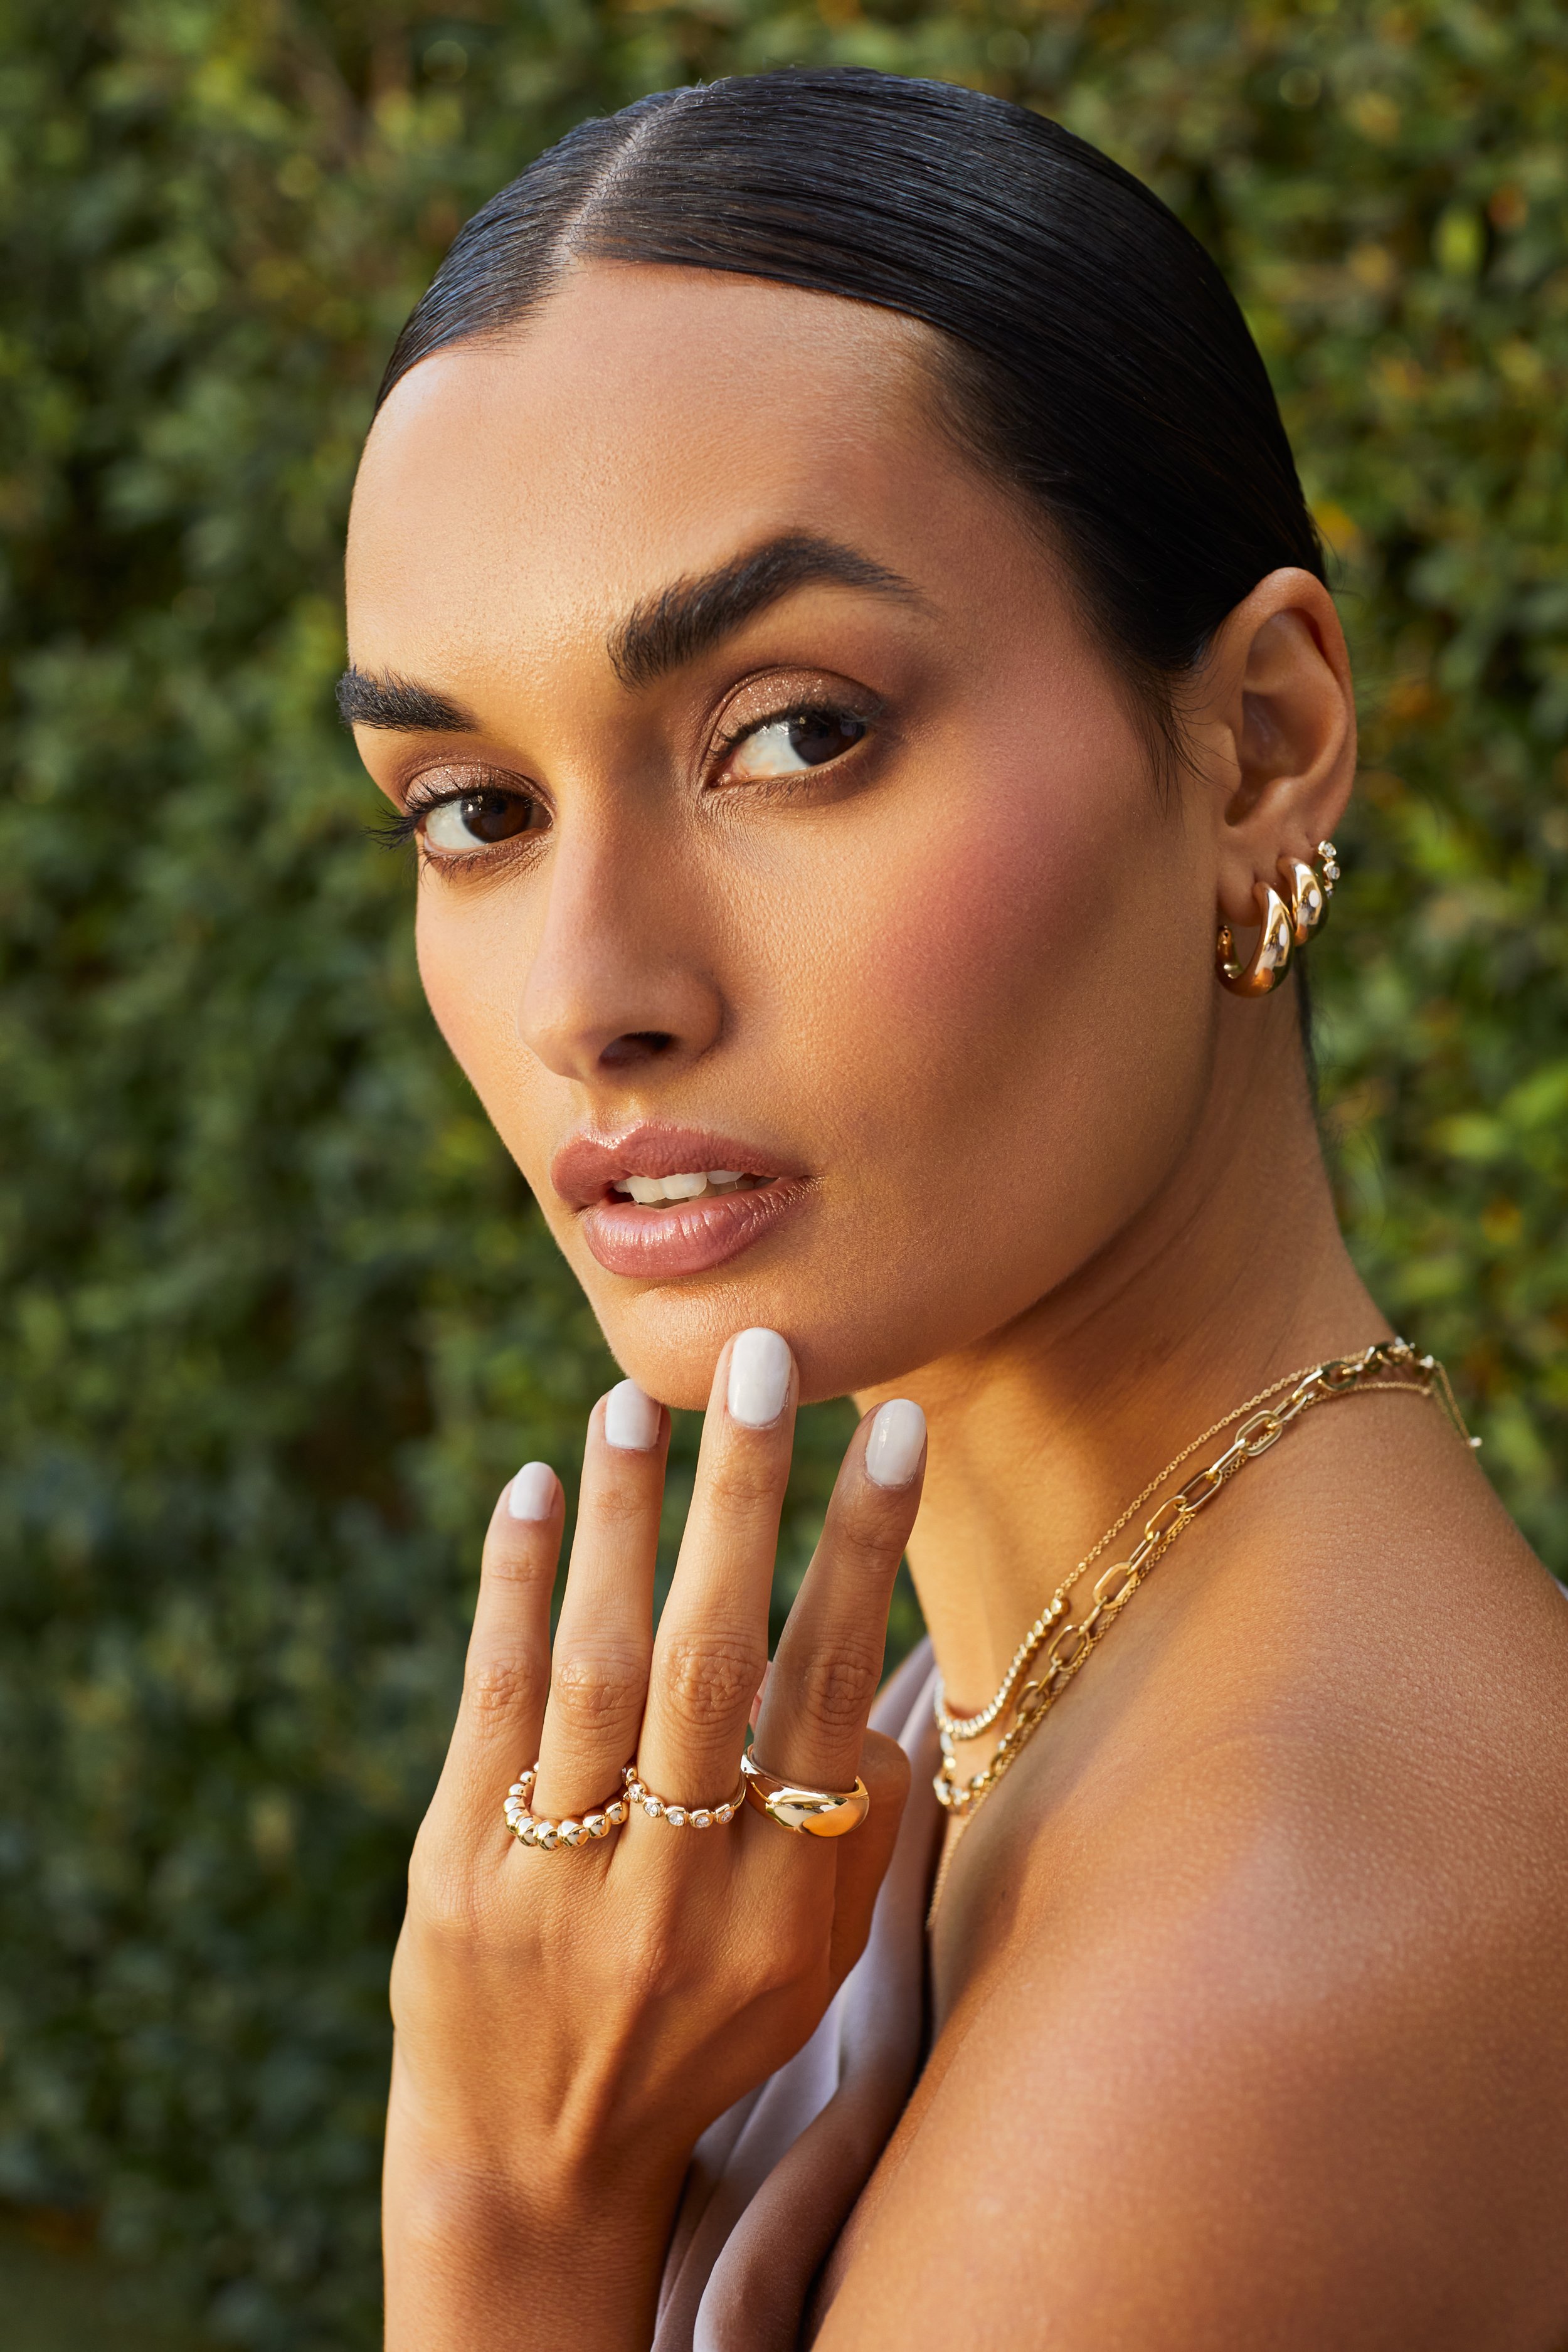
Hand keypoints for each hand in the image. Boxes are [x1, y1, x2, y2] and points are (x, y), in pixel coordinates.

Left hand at [383, 1330, 925, 2350]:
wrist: (532, 2167)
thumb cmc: (697, 2030)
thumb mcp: (805, 1965)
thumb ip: (849, 1828)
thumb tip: (878, 1650)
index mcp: (782, 1911)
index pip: (828, 1695)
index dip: (863, 1553)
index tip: (895, 1427)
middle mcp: (674, 1893)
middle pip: (714, 1664)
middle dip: (744, 1499)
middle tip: (764, 1361)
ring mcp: (555, 1882)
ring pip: (596, 1668)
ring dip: (621, 1521)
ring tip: (637, 1398)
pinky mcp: (454, 1868)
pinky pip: (489, 1704)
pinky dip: (509, 1588)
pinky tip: (530, 1487)